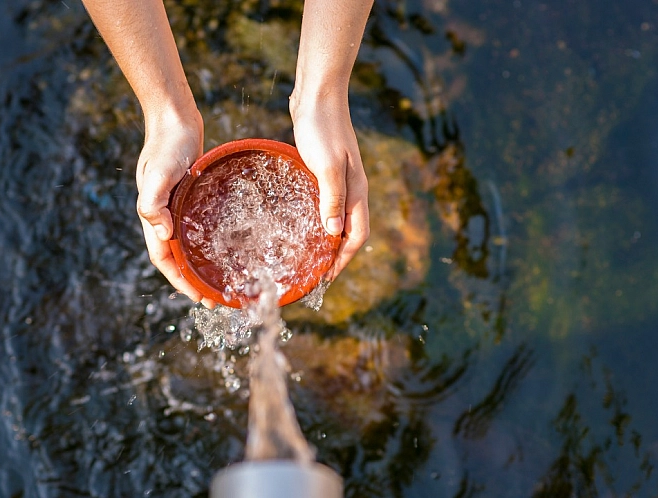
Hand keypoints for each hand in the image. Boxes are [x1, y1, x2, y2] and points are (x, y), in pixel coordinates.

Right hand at [136, 111, 217, 307]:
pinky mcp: (190, 196)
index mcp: (154, 215)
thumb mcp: (158, 173)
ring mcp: (176, 206)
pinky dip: (207, 241)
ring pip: (187, 244)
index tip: (198, 297)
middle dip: (192, 281)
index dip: (179, 280)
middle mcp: (164, 215)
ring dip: (200, 264)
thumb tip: (162, 234)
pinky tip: (225, 246)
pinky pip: (197, 226)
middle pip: (176, 257)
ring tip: (220, 280)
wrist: (174, 118)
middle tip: (215, 299)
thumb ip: (153, 202)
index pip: (164, 259)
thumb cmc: (167, 144)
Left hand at [291, 96, 369, 280]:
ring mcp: (340, 180)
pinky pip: (325, 203)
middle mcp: (352, 189)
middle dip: (336, 256)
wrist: (318, 95)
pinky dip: (318, 219)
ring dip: (327, 239)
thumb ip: (331, 199)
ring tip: (308, 256)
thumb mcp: (326, 166)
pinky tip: (301, 222)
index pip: (357, 236)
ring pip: (338, 218)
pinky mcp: (325, 171)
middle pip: (349, 231)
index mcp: (356, 191)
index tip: (326, 278)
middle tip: (315, 274)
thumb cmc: (321, 128)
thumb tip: (333, 234)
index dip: (343, 259)